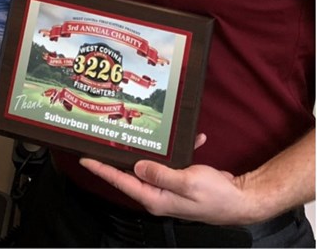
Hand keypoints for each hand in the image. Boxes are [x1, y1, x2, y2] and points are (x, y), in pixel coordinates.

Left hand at [79, 137, 255, 226]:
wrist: (245, 200)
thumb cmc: (218, 197)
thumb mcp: (188, 183)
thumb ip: (161, 175)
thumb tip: (137, 167)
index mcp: (156, 198)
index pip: (121, 182)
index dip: (101, 168)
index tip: (83, 157)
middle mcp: (158, 194)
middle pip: (130, 172)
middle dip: (117, 155)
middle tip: (102, 137)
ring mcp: (169, 187)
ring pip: (150, 164)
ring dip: (151, 147)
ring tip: (138, 129)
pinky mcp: (181, 179)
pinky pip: (174, 162)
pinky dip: (181, 148)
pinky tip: (191, 137)